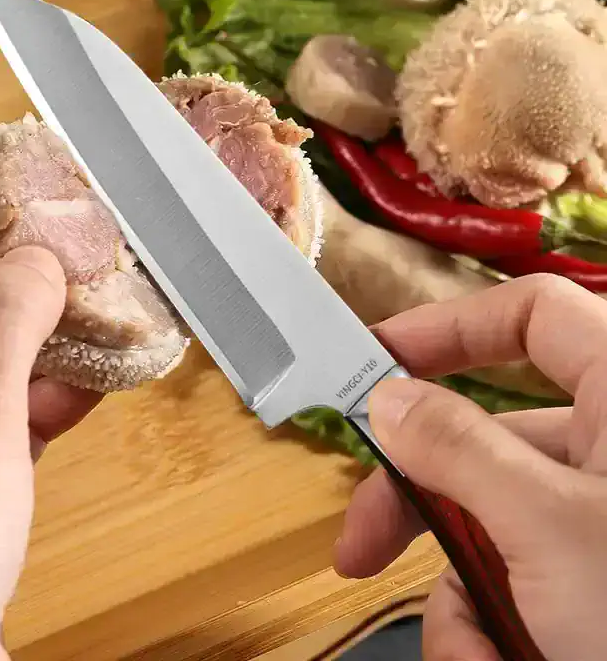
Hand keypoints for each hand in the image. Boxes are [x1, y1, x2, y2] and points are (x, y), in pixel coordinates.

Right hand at [335, 274, 606, 660]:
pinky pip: (511, 581)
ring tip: (474, 659)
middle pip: (480, 441)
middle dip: (414, 501)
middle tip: (358, 544)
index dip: (448, 326)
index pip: (529, 316)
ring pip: (486, 527)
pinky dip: (490, 629)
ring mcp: (594, 520)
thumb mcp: (552, 529)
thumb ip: (459, 449)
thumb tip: (387, 398)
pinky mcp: (585, 578)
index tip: (372, 364)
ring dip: (461, 600)